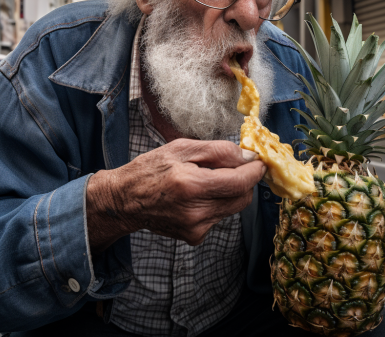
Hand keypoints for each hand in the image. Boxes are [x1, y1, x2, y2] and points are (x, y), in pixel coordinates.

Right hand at [86, 139, 265, 252]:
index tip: (260, 161)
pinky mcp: (195, 237)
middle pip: (243, 198)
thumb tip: (248, 157)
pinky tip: (196, 196)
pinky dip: (216, 203)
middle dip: (245, 181)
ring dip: (229, 191)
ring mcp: (196, 228)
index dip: (255, 170)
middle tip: (234, 166)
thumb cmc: (150, 169)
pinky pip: (219, 217)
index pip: (240, 182)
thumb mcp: (182, 148)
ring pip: (233, 207)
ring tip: (206, 180)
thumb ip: (218, 151)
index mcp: (191, 185)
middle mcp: (196, 212)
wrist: (125, 200)